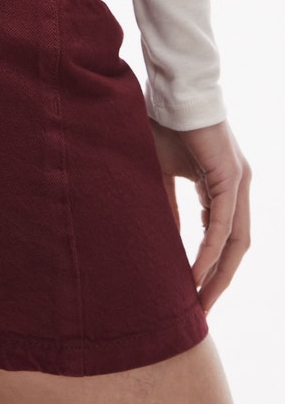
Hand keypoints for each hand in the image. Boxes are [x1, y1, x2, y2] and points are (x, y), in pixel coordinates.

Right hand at [148, 119, 250, 314]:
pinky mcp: (231, 176)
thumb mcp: (163, 174)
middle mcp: (239, 188)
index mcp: (224, 187)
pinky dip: (211, 249)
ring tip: (199, 299)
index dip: (211, 268)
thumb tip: (166, 239)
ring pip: (236, 240)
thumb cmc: (165, 125)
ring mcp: (240, 182)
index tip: (192, 293)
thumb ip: (168, 206)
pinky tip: (197, 270)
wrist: (172, 92)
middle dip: (219, 281)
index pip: (224, 237)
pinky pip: (223, 222)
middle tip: (200, 310)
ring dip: (219, 273)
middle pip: (237, 247)